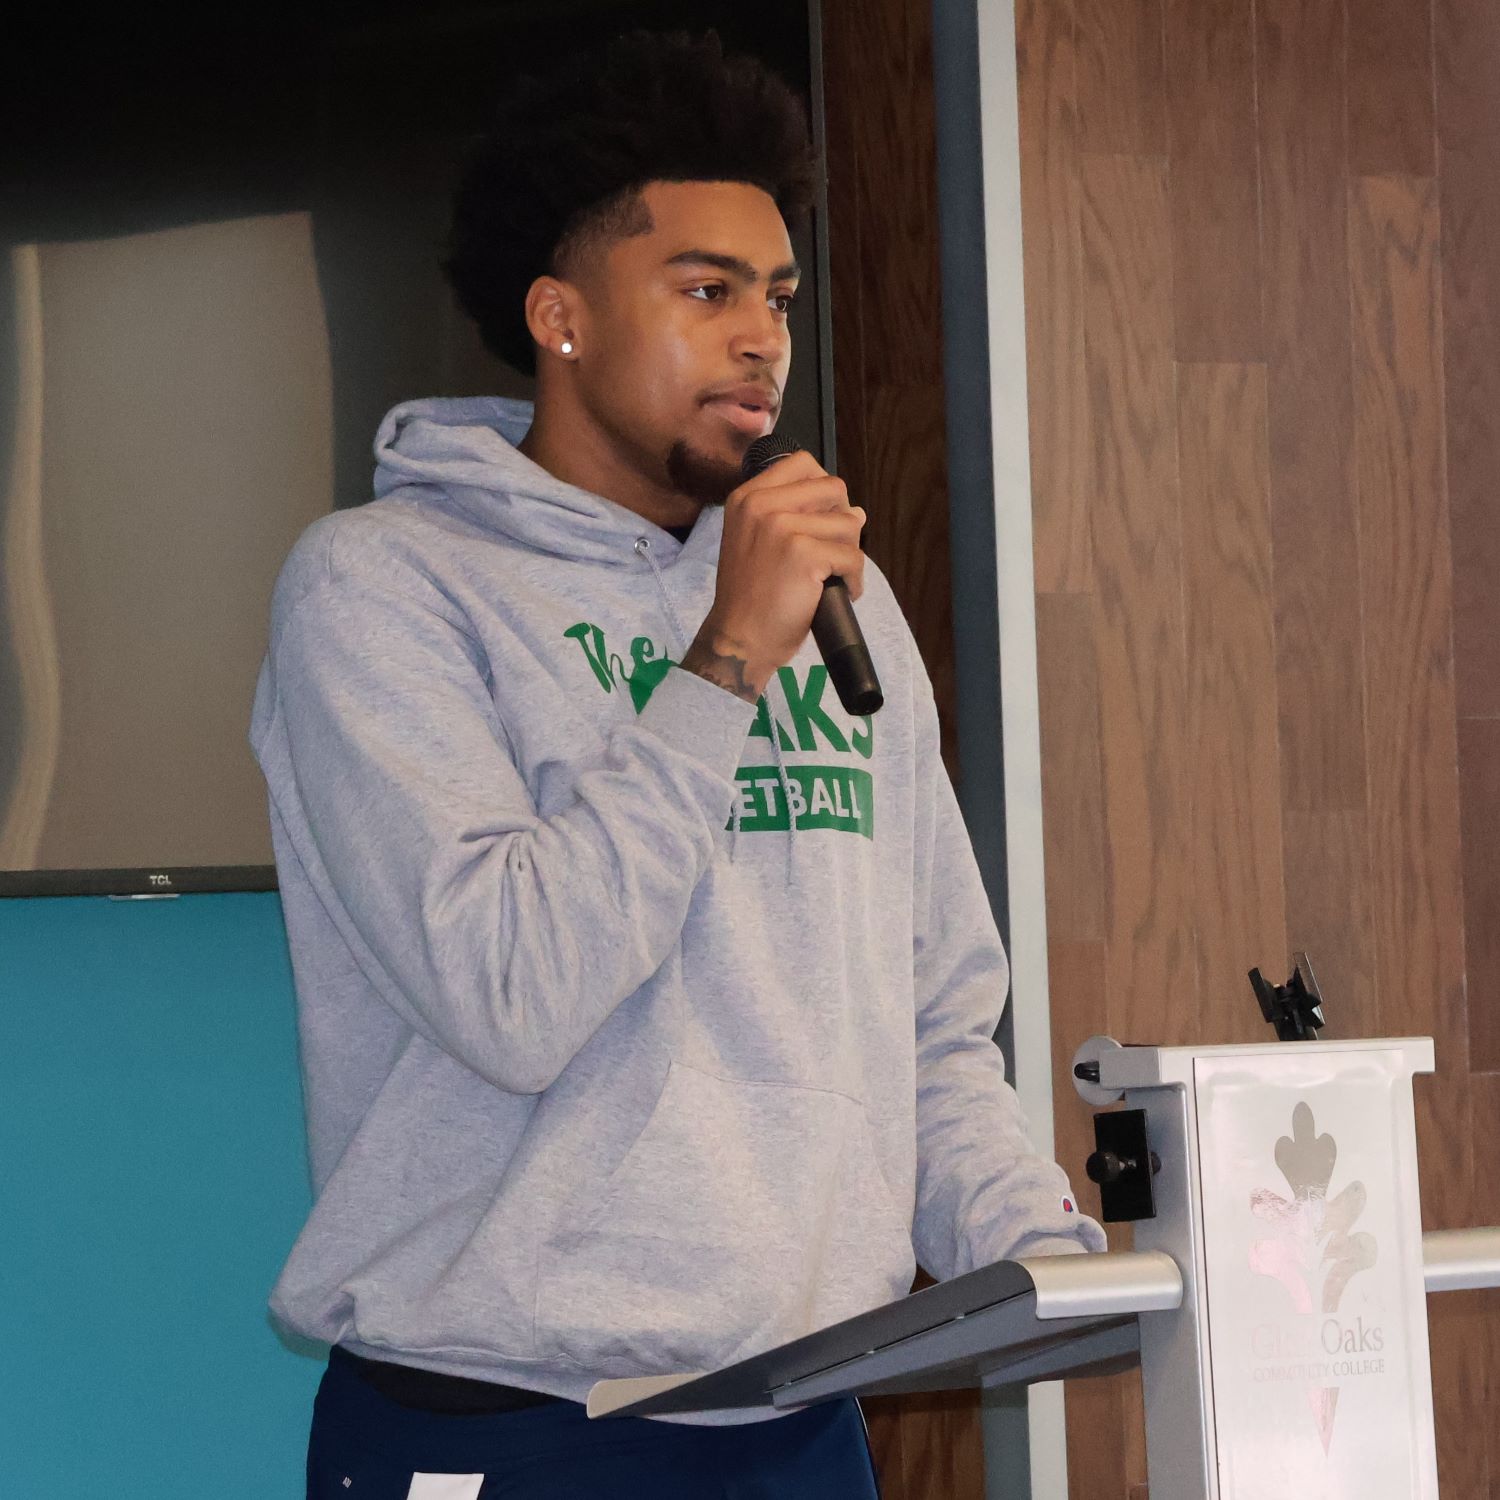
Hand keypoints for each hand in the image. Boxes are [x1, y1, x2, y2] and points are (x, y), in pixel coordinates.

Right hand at [681, 451, 865, 702]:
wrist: (738, 639)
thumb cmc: (750, 597)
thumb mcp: (756, 542)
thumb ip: (795, 517)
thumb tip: (857, 510)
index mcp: (747, 497)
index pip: (803, 463)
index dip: (824, 490)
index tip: (821, 520)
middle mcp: (761, 504)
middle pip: (833, 488)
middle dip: (843, 520)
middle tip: (832, 551)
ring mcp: (781, 527)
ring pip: (849, 523)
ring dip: (850, 553)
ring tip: (833, 577)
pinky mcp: (803, 554)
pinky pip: (853, 557)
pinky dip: (854, 580)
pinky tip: (840, 593)